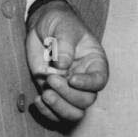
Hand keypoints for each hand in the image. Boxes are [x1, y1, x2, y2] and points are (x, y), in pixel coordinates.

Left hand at [25, 0, 108, 122]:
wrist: (43, 26)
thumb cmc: (60, 23)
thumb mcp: (64, 27)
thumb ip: (64, 45)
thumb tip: (62, 66)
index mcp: (95, 62)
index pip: (99, 80)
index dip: (88, 84)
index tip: (71, 79)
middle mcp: (85, 79)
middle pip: (86, 100)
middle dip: (68, 94)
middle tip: (51, 80)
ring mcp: (69, 89)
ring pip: (74, 112)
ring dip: (59, 107)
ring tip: (45, 95)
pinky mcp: (54, 93)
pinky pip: (56, 113)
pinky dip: (47, 112)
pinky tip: (37, 100)